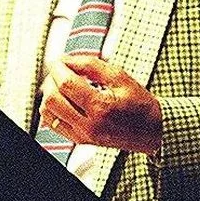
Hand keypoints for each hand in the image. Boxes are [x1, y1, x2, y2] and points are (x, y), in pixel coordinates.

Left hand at [39, 55, 162, 155]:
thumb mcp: (120, 77)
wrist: (151, 131)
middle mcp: (89, 125)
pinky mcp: (79, 140)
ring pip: (47, 113)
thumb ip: (91, 65)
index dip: (59, 68)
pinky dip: (51, 109)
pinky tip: (61, 100)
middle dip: (52, 80)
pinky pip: (52, 124)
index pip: (67, 84)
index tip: (60, 61)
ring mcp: (82, 135)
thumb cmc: (139, 104)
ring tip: (61, 85)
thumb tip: (67, 60)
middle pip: (52, 99)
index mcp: (101, 107)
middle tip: (60, 71)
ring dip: (49, 94)